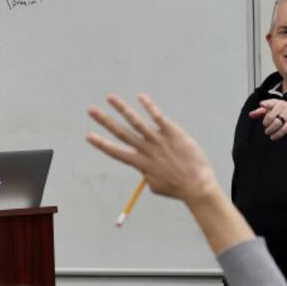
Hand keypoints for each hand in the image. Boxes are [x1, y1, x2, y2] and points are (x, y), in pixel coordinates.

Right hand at [87, 93, 218, 201]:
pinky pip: (158, 117)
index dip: (101, 144)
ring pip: (136, 122)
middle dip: (104, 121)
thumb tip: (144, 169)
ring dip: (121, 108)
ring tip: (110, 98)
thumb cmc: (178, 188)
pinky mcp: (173, 133)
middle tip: (91, 110)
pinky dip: (149, 106)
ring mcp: (159, 140)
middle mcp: (147, 150)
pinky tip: (140, 97)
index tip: (88, 136)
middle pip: (121, 133)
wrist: (198, 185)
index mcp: (141, 164)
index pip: (116, 152)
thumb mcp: (156, 186)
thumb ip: (146, 175)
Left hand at [248, 99, 286, 140]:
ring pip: (277, 123)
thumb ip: (259, 111)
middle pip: (271, 116)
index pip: (270, 102)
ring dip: (270, 129)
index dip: (266, 104)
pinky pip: (283, 130)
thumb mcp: (270, 108)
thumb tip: (250, 115)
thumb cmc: (280, 109)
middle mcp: (282, 108)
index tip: (262, 104)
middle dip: (266, 122)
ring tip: (268, 131)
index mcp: (275, 103)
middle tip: (265, 125)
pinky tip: (273, 137)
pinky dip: (277, 134)